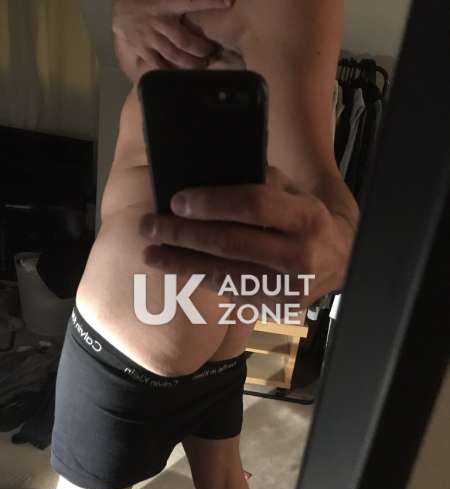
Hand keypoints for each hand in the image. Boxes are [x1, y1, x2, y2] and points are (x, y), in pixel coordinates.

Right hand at [113, 0, 230, 69]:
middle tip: (212, 52)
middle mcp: (158, 22)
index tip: (228, 2)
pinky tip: (182, 76)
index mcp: (165, 4)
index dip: (209, 2)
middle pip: (184, 40)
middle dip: (201, 48)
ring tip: (203, 65)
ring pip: (174, 55)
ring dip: (190, 63)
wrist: (119, 11)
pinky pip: (158, 65)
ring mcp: (149, 39)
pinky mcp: (142, 50)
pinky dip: (171, 71)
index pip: (190, 1)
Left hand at [139, 168, 358, 308]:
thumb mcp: (294, 193)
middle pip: (230, 243)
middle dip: (184, 234)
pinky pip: (228, 291)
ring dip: (181, 263)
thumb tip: (206, 178)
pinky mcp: (274, 306)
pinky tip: (177, 268)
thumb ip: (260, 184)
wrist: (339, 261)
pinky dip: (199, 278)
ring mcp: (286, 288)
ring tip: (151, 253)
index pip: (254, 205)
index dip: (211, 203)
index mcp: (307, 217)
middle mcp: (299, 256)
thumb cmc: (307, 219)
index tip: (177, 200)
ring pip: (224, 274)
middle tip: (150, 225)